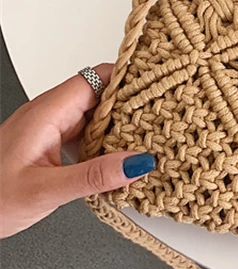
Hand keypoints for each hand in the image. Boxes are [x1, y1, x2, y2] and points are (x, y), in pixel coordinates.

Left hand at [0, 64, 153, 237]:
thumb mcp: (45, 191)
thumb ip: (94, 177)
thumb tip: (137, 162)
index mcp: (46, 113)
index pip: (95, 78)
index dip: (128, 77)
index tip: (158, 82)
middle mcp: (48, 115)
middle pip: (100, 95)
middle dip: (132, 104)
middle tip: (163, 115)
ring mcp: (48, 130)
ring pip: (94, 116)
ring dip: (120, 126)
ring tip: (149, 138)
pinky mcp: (49, 146)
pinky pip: (85, 134)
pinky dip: (106, 142)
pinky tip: (119, 158)